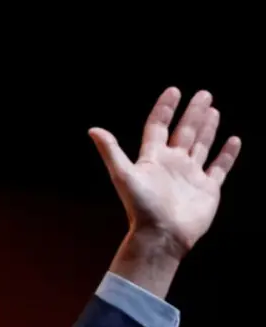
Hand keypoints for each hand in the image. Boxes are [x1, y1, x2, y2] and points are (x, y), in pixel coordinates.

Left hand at [89, 87, 241, 258]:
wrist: (161, 235)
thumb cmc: (141, 207)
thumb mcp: (123, 174)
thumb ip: (111, 151)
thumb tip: (93, 130)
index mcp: (152, 158)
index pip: (158, 126)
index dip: (165, 109)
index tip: (173, 91)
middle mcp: (172, 163)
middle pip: (184, 131)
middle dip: (193, 113)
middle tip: (203, 93)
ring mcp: (190, 175)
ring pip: (201, 145)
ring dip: (207, 128)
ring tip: (213, 110)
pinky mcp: (207, 188)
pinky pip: (220, 167)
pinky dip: (227, 154)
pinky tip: (233, 140)